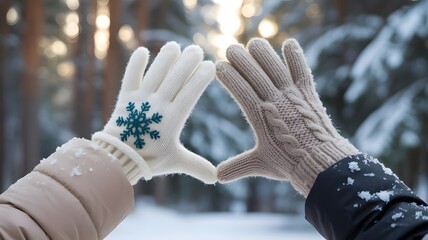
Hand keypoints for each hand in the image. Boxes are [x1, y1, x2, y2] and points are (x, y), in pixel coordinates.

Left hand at [93, 42, 216, 184]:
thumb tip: (217, 178)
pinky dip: (135, 64)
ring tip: (174, 46)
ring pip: (155, 74)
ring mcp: (140, 100)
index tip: (210, 66)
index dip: (200, 79)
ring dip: (165, 58)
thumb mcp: (176, 161)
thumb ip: (197, 166)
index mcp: (172, 119)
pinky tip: (141, 50)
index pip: (190, 94)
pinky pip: (130, 77)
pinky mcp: (125, 98)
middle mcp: (158, 106)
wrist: (118, 159)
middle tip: (196, 49)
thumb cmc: (149, 160)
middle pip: (175, 79)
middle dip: (187, 62)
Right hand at [215, 38, 357, 195]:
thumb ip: (238, 167)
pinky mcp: (307, 94)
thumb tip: (217, 177)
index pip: (241, 91)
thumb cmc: (288, 163)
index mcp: (260, 116)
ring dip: (264, 54)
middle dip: (241, 60)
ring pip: (276, 68)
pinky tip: (289, 42)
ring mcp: (293, 96)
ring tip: (254, 43)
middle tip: (230, 49)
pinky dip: (296, 57)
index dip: (229, 78)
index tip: (219, 67)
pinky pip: (302, 71)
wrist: (321, 162)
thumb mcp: (259, 163)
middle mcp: (275, 102)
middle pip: (255, 75)